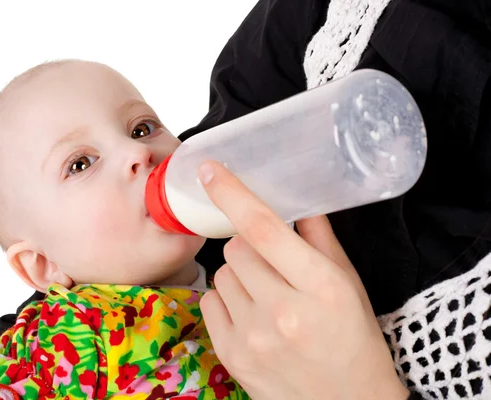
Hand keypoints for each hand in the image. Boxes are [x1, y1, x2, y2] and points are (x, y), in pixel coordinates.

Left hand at [197, 161, 408, 399]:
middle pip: (236, 248)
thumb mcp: (349, 286)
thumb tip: (297, 201)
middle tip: (271, 264)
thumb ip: (320, 239)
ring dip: (238, 274)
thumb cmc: (354, 341)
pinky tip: (251, 313)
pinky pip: (209, 302)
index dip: (233, 193)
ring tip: (265, 294)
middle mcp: (283, 312)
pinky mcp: (230, 354)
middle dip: (249, 246)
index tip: (210, 170)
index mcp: (320, 287)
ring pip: (221, 273)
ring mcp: (252, 336)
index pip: (264, 228)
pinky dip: (226, 299)